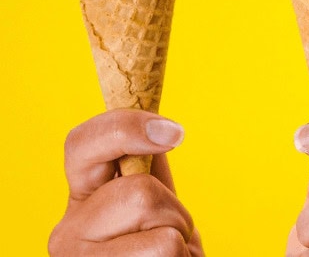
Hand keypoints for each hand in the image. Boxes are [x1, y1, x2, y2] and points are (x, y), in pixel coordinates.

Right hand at [48, 109, 202, 255]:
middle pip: (141, 193)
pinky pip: (168, 255)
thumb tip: (160, 123)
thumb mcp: (152, 198)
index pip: (81, 144)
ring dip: (182, 245)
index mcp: (80, 197)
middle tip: (169, 236)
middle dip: (175, 213)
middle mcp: (67, 233)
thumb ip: (146, 161)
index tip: (176, 132)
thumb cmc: (159, 245)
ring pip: (163, 234)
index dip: (127, 128)